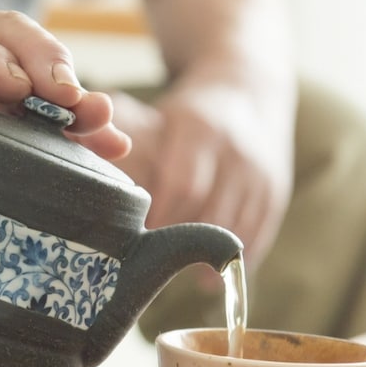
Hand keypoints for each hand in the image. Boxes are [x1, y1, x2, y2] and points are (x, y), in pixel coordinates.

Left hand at [112, 82, 291, 265]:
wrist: (249, 88)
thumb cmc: (187, 111)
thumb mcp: (157, 111)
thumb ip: (124, 139)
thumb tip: (89, 157)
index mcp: (200, 127)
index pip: (181, 184)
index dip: (158, 217)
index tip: (135, 236)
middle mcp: (236, 150)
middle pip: (207, 212)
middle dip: (177, 239)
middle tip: (150, 261)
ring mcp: (260, 173)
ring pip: (233, 229)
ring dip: (204, 256)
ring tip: (177, 272)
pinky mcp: (276, 191)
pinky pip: (255, 235)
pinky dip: (229, 260)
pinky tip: (207, 277)